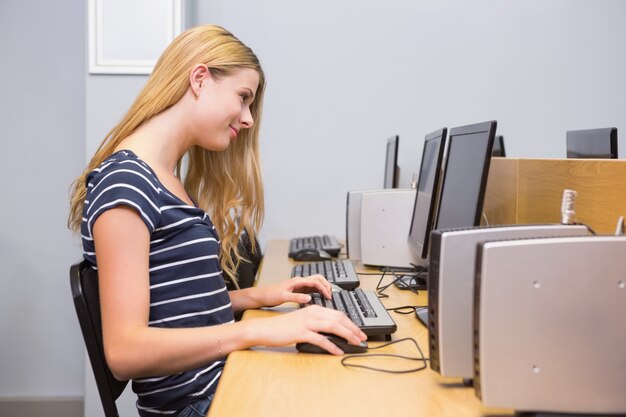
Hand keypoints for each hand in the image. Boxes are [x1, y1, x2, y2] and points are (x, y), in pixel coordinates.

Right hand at [252, 305, 366, 354]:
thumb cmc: (283, 327)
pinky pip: (321, 339)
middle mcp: (312, 313)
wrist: (266, 328)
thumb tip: (332, 332)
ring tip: (356, 343)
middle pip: (339, 318)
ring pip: (333, 326)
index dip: (351, 322)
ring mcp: (307, 322)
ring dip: (347, 335)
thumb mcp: (303, 320)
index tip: (359, 331)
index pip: (338, 314)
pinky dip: (332, 346)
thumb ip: (317, 323)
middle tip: (363, 337)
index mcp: (314, 309)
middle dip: (353, 328)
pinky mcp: (301, 332)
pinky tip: (338, 351)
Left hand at [260, 274, 331, 306]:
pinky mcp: (298, 290)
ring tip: (328, 296)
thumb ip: (296, 298)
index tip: (328, 297)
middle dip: (326, 285)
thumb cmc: (270, 295)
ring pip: (315, 283)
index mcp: (297, 281)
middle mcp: (299, 281)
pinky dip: (318, 291)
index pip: (316, 282)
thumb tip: (309, 298)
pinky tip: (319, 298)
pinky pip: (311, 288)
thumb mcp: (283, 297)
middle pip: (318, 279)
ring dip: (323, 287)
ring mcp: (299, 285)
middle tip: (331, 295)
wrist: (261, 296)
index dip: (324, 289)